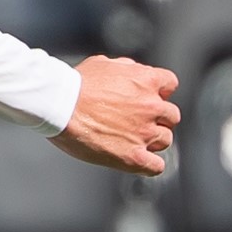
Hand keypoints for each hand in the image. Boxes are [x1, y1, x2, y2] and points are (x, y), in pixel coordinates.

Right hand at [53, 56, 180, 174]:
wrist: (59, 105)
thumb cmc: (75, 84)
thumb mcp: (103, 64)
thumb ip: (125, 68)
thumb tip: (132, 71)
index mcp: (146, 80)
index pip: (170, 84)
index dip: (159, 92)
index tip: (148, 97)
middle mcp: (151, 107)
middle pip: (171, 116)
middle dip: (158, 118)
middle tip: (139, 121)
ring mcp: (144, 133)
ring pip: (166, 140)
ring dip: (153, 140)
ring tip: (134, 140)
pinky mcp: (133, 157)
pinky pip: (156, 167)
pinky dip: (150, 165)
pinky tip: (139, 161)